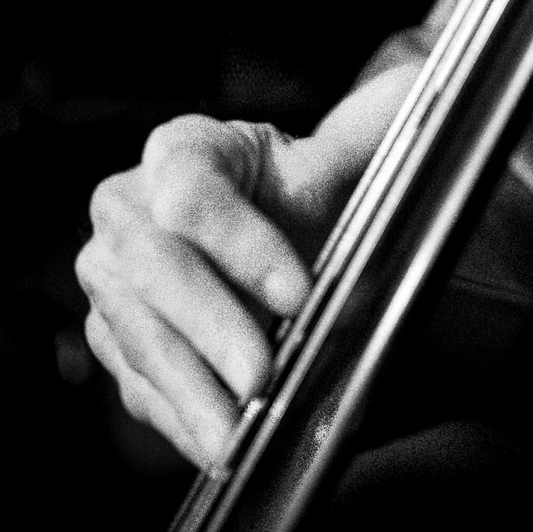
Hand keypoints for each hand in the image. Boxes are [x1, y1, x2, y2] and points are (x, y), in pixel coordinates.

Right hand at [77, 65, 417, 467]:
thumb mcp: (332, 159)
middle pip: (154, 268)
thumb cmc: (300, 193)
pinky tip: (214, 442)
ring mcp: (110, 277)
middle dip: (212, 327)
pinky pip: (135, 381)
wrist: (271, 237)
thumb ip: (369, 130)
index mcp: (180, 148)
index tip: (299, 291)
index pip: (194, 195)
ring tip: (236, 433)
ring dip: (189, 389)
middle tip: (261, 376)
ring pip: (139, 333)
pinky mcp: (113, 335)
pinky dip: (175, 417)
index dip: (243, 245)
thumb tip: (422, 88)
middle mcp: (126, 207)